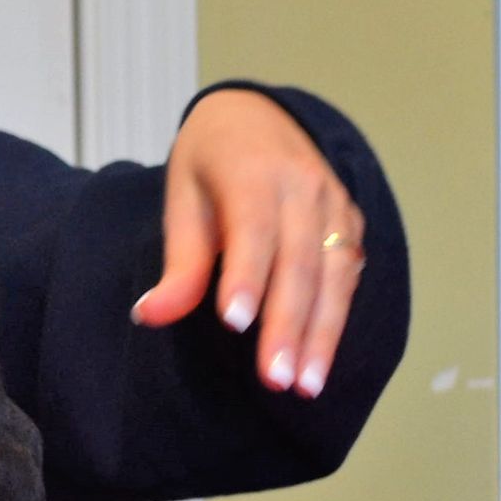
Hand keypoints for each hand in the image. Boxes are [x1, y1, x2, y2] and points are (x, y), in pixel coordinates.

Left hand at [130, 88, 365, 398]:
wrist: (257, 115)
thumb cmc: (209, 163)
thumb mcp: (181, 199)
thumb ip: (177, 261)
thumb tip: (149, 315)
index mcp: (252, 172)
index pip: (253, 230)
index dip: (246, 277)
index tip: (234, 324)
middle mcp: (303, 185)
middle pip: (300, 262)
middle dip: (289, 326)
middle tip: (275, 379)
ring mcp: (333, 202)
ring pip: (334, 275)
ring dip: (322, 334)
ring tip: (305, 384)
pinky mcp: (350, 221)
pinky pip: (349, 273)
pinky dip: (338, 318)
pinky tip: (323, 357)